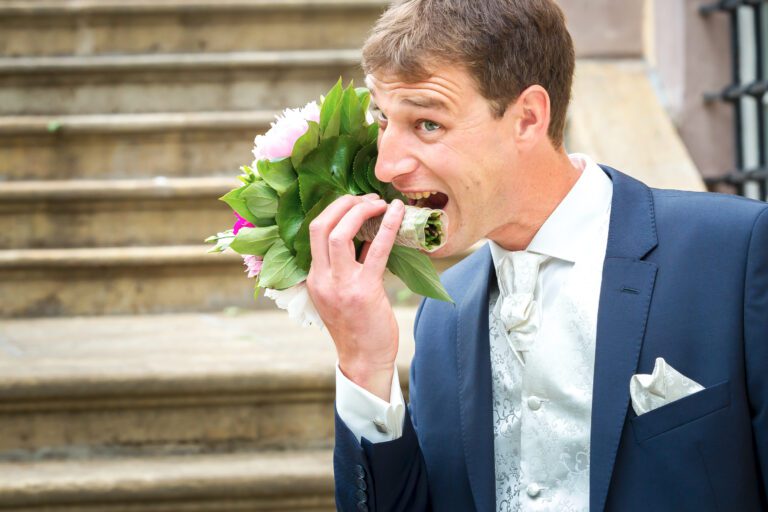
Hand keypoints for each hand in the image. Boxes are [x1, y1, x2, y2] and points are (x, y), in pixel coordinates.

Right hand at [306, 194, 405, 400]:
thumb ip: (347, 265)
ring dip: (361, 210)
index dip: (334, 210)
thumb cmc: (357, 326)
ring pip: (340, 234)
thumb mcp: (341, 294)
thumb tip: (366, 234)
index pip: (314, 232)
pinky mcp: (364, 291)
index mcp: (314, 278)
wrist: (365, 360)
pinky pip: (376, 250)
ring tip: (379, 202)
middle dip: (344, 204)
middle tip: (367, 198)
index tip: (354, 202)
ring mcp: (341, 285)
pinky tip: (397, 212)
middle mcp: (322, 279)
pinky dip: (388, 227)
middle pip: (321, 226)